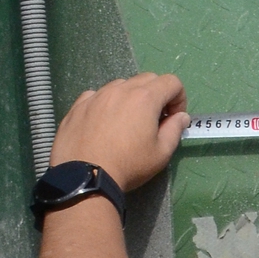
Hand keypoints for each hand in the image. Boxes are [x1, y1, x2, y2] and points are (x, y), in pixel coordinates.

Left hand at [52, 73, 188, 191]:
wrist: (85, 178)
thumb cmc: (128, 165)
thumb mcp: (161, 153)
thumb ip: (175, 130)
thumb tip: (180, 116)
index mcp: (145, 98)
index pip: (171, 82)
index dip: (179, 98)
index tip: (173, 118)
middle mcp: (120, 90)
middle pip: (147, 79)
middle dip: (157, 94)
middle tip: (153, 119)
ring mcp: (96, 96)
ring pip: (120, 85)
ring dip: (130, 97)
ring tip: (126, 120)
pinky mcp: (77, 106)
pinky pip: (96, 95)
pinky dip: (106, 103)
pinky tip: (102, 122)